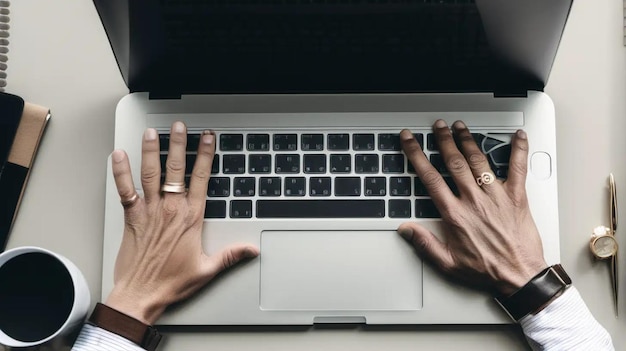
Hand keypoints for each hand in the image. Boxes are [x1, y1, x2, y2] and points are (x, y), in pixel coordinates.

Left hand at [106, 121, 258, 323]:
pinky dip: (120, 172)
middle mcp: (170, 209)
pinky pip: (125, 190)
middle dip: (179, 144)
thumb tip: (252, 249)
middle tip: (181, 126)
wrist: (141, 295)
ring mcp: (149, 211)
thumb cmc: (171, 283)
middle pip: (175, 170)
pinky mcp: (131, 218)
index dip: (205, 156)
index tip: (208, 138)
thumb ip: (231, 255)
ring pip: (150, 174)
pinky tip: (118, 156)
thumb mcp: (207, 269)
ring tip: (152, 132)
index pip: (201, 179)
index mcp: (191, 218)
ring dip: (151, 151)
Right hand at [397, 120, 546, 295]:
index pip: (431, 178)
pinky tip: (518, 135)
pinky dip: (519, 149)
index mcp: (455, 214)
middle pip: (454, 162)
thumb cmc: (487, 270)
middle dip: (443, 140)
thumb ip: (424, 244)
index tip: (410, 141)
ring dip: (468, 141)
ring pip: (479, 161)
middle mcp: (474, 201)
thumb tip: (405, 229)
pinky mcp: (517, 197)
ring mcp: (496, 196)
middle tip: (437, 126)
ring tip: (460, 127)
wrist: (520, 276)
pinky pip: (518, 168)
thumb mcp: (448, 263)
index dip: (417, 156)